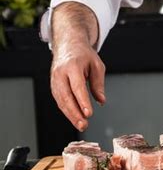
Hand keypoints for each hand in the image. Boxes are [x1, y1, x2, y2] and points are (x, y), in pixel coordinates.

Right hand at [50, 2, 104, 130]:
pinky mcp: (53, 85)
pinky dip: (66, 110)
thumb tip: (101, 101)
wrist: (68, 45)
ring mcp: (54, 80)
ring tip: (81, 124)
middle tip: (84, 124)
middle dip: (75, 113)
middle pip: (66, 97)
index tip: (88, 113)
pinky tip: (74, 117)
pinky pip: (59, 100)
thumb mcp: (96, 65)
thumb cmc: (83, 55)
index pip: (77, 87)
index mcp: (73, 66)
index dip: (82, 101)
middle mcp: (61, 73)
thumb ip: (98, 83)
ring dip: (70, 115)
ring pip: (61, 101)